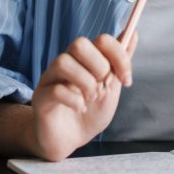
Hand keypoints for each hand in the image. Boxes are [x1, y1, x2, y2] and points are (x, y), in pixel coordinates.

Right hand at [28, 31, 136, 160]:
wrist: (70, 140)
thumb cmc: (90, 112)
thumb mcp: (112, 87)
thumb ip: (120, 62)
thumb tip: (133, 33)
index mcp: (85, 59)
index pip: (102, 40)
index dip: (119, 56)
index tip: (126, 79)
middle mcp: (67, 63)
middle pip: (79, 43)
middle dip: (99, 66)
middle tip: (103, 86)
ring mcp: (51, 78)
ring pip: (63, 62)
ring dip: (85, 83)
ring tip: (91, 98)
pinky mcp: (40, 97)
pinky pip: (55, 89)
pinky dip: (74, 100)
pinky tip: (80, 108)